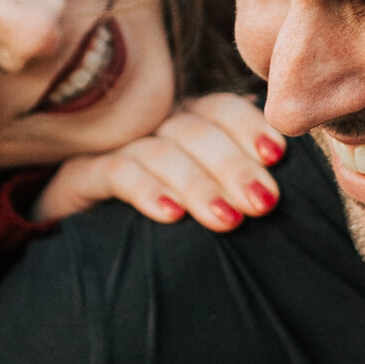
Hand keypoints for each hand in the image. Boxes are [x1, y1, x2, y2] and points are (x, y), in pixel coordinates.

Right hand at [31, 93, 283, 234]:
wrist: (84, 254)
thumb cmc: (161, 231)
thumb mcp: (208, 203)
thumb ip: (241, 186)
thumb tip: (284, 185)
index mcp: (188, 123)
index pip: (221, 108)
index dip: (250, 126)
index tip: (277, 156)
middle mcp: (152, 127)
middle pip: (197, 129)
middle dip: (234, 165)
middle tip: (263, 202)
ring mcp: (114, 147)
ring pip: (163, 151)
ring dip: (199, 184)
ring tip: (228, 220)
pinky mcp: (80, 174)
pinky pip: (117, 172)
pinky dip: (148, 190)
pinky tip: (171, 214)